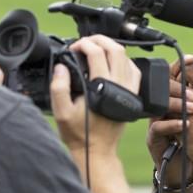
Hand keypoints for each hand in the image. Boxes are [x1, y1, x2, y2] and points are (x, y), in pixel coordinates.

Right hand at [50, 35, 141, 155]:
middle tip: (84, 42)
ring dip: (111, 47)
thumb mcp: (61, 112)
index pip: (96, 53)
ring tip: (96, 48)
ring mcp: (129, 90)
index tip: (73, 48)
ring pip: (126, 57)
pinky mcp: (133, 95)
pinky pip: (134, 70)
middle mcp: (119, 86)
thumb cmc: (80, 134)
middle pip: (115, 49)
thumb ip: (58, 87)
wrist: (97, 151)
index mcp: (102, 87)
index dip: (82, 44)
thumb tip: (61, 67)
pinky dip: (123, 60)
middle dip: (98, 40)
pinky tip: (112, 61)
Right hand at [147, 55, 192, 184]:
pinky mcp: (154, 138)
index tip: (190, 58)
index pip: (174, 79)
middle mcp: (165, 111)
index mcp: (177, 103)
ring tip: (192, 109)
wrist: (187, 169)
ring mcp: (158, 123)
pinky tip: (184, 125)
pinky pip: (158, 127)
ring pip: (160, 107)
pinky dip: (172, 125)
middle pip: (164, 89)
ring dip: (177, 105)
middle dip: (179, 86)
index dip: (180, 67)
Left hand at [178, 64, 192, 179]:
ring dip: (168, 106)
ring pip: (169, 101)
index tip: (179, 79)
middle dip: (171, 89)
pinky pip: (168, 119)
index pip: (192, 70)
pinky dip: (168, 121)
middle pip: (177, 83)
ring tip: (169, 111)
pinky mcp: (184, 129)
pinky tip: (170, 125)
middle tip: (170, 95)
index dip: (182, 72)